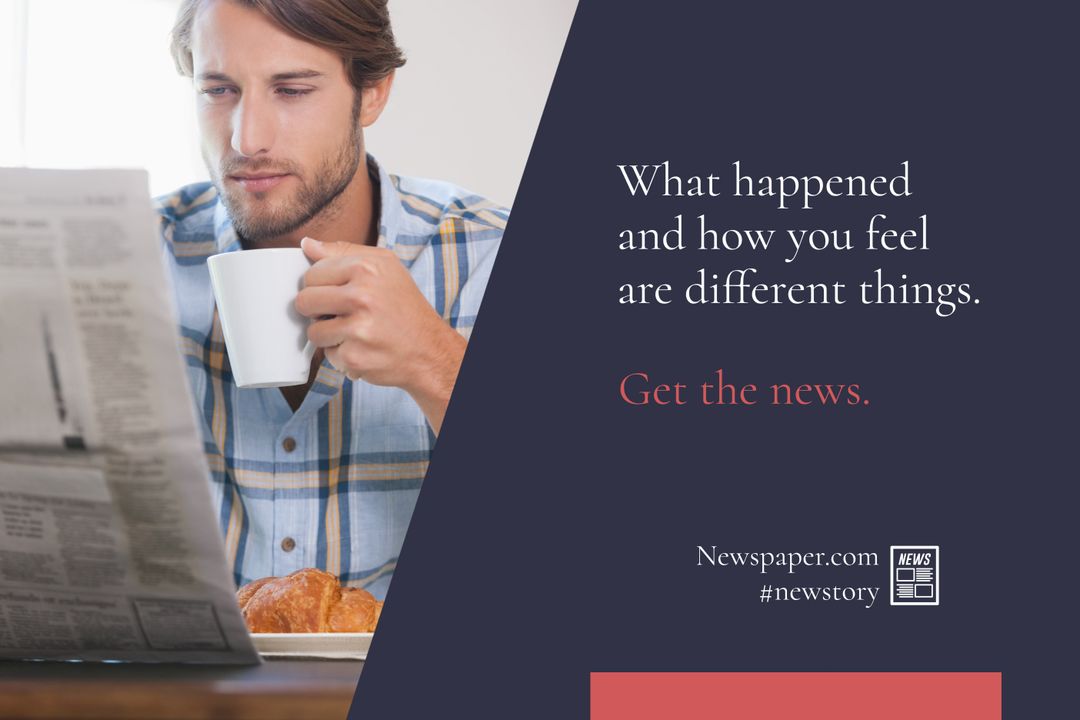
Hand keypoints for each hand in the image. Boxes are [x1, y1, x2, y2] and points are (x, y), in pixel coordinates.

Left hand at [295, 236, 465, 433]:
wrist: (430, 349)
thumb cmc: (405, 305)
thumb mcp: (384, 265)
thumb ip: (343, 252)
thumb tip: (307, 245)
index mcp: (365, 268)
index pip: (312, 274)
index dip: (322, 286)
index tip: (340, 293)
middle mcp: (362, 296)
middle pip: (305, 301)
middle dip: (318, 310)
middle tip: (343, 314)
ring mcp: (358, 329)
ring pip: (313, 331)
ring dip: (329, 335)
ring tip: (355, 332)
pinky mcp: (355, 357)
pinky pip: (328, 354)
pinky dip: (342, 354)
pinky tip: (363, 348)